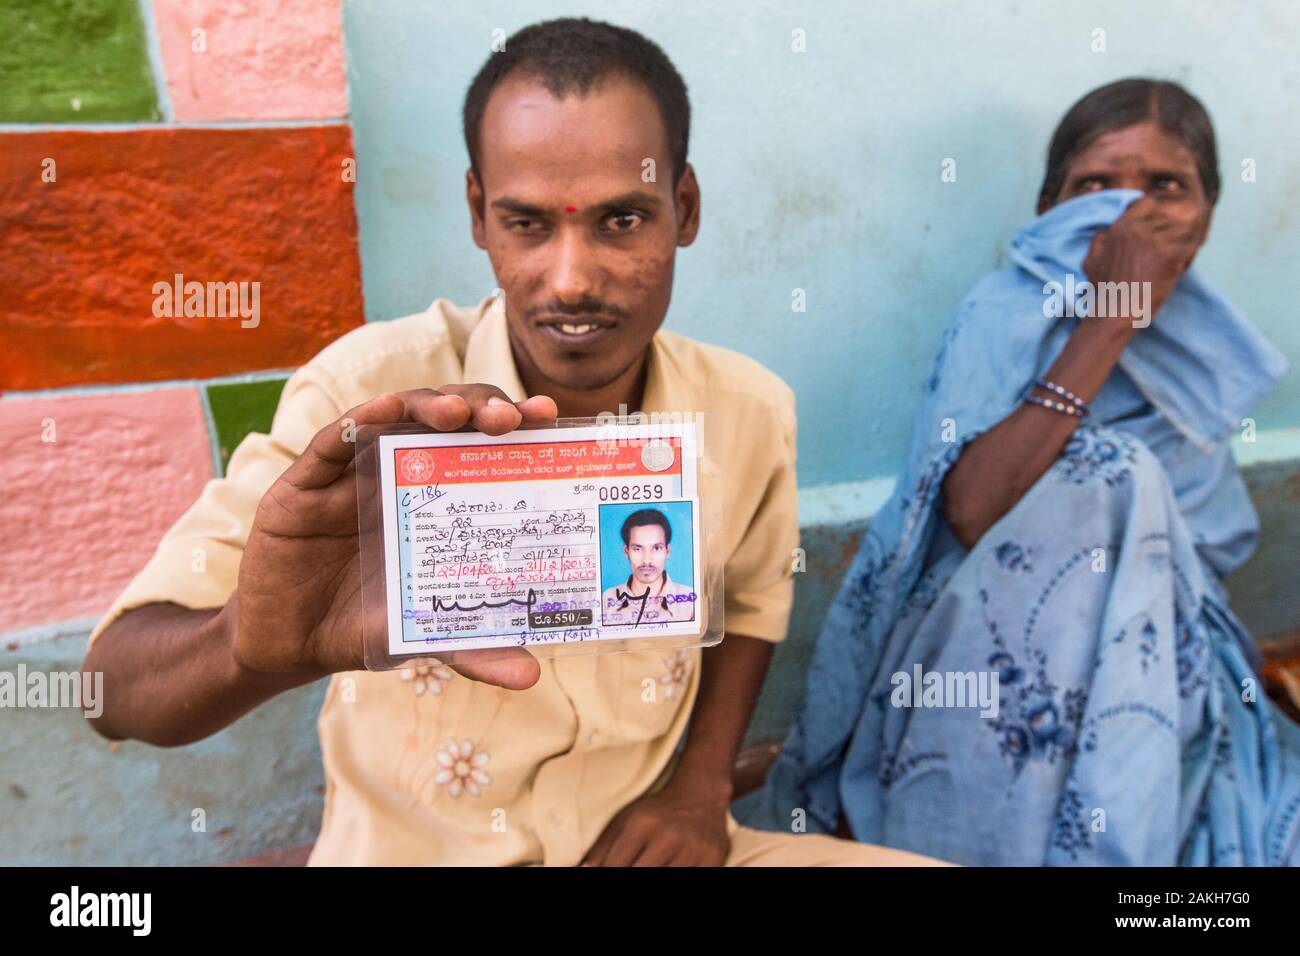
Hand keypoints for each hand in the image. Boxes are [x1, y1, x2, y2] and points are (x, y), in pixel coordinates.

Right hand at [230, 385, 555, 687]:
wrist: (287, 646)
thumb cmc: (364, 625)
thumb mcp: (425, 634)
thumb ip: (474, 647)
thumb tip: (530, 677)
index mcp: (437, 498)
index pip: (482, 445)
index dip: (515, 424)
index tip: (548, 415)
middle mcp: (399, 473)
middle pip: (447, 418)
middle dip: (480, 407)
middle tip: (510, 418)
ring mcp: (352, 473)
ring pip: (394, 416)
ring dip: (428, 405)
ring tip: (457, 412)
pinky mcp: (304, 484)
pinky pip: (331, 441)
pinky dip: (359, 421)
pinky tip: (385, 411)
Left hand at [581, 773, 731, 866]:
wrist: (702, 793)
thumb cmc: (657, 811)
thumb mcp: (625, 820)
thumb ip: (602, 848)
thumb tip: (583, 870)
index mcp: (641, 824)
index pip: (614, 868)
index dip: (606, 875)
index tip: (605, 879)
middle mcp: (668, 836)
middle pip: (640, 874)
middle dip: (630, 876)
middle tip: (634, 867)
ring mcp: (693, 850)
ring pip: (665, 879)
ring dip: (656, 876)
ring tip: (651, 866)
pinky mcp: (713, 859)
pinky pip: (691, 877)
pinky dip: (678, 877)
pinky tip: (670, 869)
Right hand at [1082, 193, 1206, 325]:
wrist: (1116, 312)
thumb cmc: (1104, 290)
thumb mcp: (1091, 261)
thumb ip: (1099, 241)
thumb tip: (1105, 231)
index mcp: (1121, 227)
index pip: (1147, 202)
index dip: (1154, 213)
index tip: (1157, 227)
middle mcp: (1139, 229)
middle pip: (1168, 218)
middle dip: (1169, 235)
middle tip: (1165, 254)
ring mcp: (1156, 241)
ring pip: (1182, 230)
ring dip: (1181, 244)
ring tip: (1172, 262)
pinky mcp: (1171, 255)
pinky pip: (1190, 247)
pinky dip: (1188, 257)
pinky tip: (1177, 269)